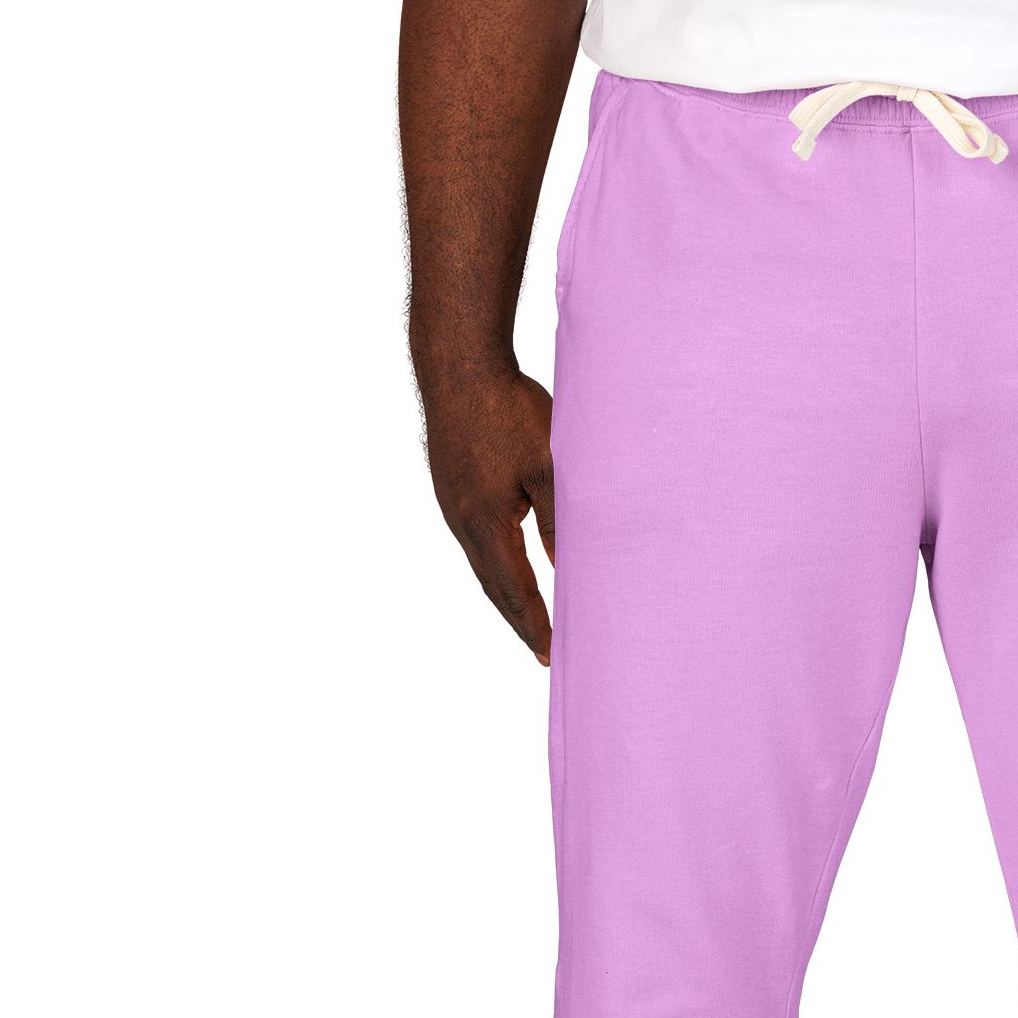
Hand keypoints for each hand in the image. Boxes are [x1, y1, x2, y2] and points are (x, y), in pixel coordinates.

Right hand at [420, 369, 555, 664]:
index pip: (514, 590)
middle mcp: (462, 520)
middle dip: (520, 620)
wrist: (457, 363)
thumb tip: (566, 565)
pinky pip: (476, 539)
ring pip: (483, 563)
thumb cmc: (507, 410)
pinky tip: (509, 563)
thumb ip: (559, 519)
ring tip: (530, 617)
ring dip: (507, 593)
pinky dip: (496, 563)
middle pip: (493, 586)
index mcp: (485, 523)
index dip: (534, 624)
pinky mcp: (451, 485)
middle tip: (543, 649)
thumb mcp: (549, 466)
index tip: (552, 654)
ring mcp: (452, 502)